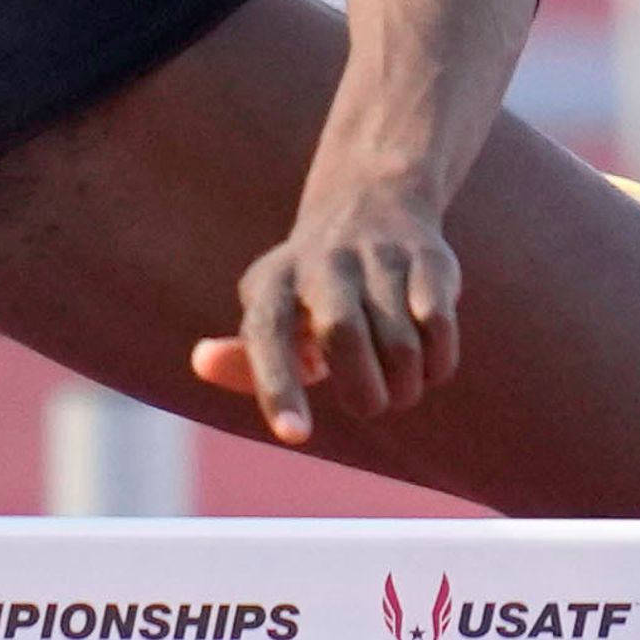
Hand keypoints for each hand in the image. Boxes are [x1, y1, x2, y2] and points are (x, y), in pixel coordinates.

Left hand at [193, 178, 460, 446]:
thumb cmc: (311, 293)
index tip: (294, 436)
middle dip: (364, 393)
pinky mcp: (427, 257)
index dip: (278, 386)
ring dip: (406, 385)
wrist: (370, 203)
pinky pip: (438, 325)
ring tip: (402, 388)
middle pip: (342, 334)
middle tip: (372, 406)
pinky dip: (438, 361)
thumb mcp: (274, 319)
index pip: (267, 333)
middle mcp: (321, 262)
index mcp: (273, 282)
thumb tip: (202, 360)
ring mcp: (377, 255)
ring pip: (400, 342)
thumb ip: (242, 359)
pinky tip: (430, 362)